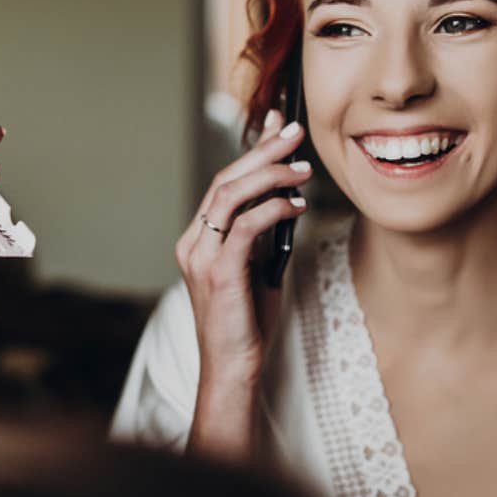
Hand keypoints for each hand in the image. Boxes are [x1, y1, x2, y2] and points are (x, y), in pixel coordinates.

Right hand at [175, 110, 310, 456]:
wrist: (233, 367)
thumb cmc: (246, 323)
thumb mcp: (254, 270)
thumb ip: (260, 238)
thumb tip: (286, 202)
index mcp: (198, 240)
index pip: (224, 184)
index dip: (251, 153)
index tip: (277, 130)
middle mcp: (194, 242)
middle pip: (226, 180)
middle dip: (263, 151)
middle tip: (294, 131)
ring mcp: (202, 256)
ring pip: (231, 195)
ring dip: (270, 175)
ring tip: (302, 168)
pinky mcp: (219, 271)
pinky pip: (245, 225)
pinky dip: (273, 208)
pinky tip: (296, 205)